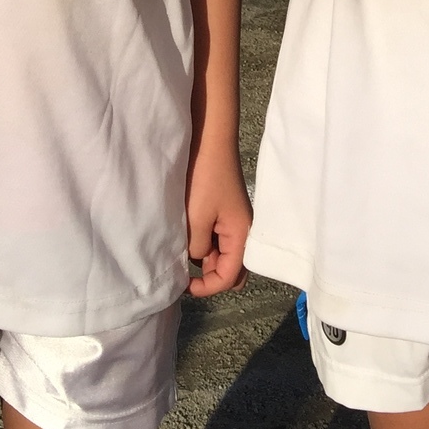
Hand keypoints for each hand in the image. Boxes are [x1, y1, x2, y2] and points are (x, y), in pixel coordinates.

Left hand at [185, 148, 250, 297]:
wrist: (209, 141)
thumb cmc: (205, 179)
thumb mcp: (197, 219)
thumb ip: (197, 248)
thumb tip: (196, 259)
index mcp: (242, 236)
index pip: (230, 277)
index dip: (208, 287)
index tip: (185, 285)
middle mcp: (244, 232)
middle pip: (233, 270)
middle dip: (211, 277)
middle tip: (188, 274)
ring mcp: (235, 222)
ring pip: (224, 255)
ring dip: (206, 260)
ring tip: (184, 252)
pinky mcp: (226, 212)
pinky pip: (218, 239)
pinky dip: (205, 244)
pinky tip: (189, 236)